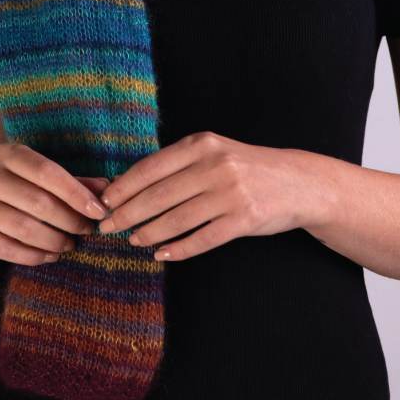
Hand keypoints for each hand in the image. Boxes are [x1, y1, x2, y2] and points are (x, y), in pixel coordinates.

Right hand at [0, 141, 110, 267]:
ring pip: (23, 227)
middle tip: (86, 231)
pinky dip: (33, 255)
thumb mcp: (43, 184)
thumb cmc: (17, 197)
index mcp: (6, 154)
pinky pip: (6, 248)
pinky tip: (49, 256)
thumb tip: (108, 187)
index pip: (48, 171)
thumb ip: (73, 184)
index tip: (99, 211)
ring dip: (53, 239)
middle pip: (37, 201)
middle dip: (68, 219)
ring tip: (69, 245)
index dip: (76, 193)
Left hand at [96, 131, 322, 261]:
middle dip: (127, 214)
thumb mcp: (214, 152)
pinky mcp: (243, 219)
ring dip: (149, 233)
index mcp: (203, 144)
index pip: (151, 167)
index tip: (102, 202)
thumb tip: (129, 184)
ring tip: (133, 241)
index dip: (123, 187)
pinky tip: (163, 254)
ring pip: (177, 219)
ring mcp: (230, 193)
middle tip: (106, 227)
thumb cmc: (245, 167)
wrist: (297, 181)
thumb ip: (178, 164)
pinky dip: (179, 249)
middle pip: (159, 195)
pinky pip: (202, 238)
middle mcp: (215, 165)